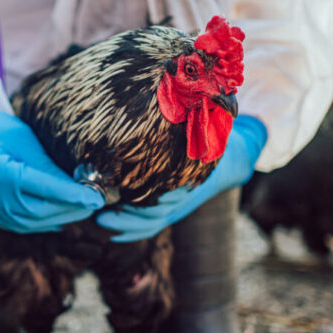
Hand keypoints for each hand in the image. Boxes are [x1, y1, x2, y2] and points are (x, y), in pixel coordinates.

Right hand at [0, 100, 103, 231]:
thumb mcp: (25, 140)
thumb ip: (48, 167)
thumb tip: (80, 185)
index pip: (43, 188)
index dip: (72, 195)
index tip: (97, 198)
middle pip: (38, 211)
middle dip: (69, 209)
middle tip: (93, 203)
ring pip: (29, 223)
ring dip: (58, 217)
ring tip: (80, 209)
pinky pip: (17, 225)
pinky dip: (40, 222)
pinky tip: (58, 216)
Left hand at [96, 115, 266, 241]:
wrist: (232, 162)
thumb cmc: (210, 140)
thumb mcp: (203, 130)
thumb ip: (191, 123)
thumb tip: (180, 99)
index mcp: (189, 178)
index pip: (165, 198)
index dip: (144, 201)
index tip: (121, 197)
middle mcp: (182, 197)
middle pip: (154, 215)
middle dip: (128, 217)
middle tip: (101, 214)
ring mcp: (177, 206)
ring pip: (152, 223)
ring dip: (126, 226)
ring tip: (101, 221)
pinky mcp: (170, 209)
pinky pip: (152, 226)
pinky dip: (134, 232)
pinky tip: (115, 233)